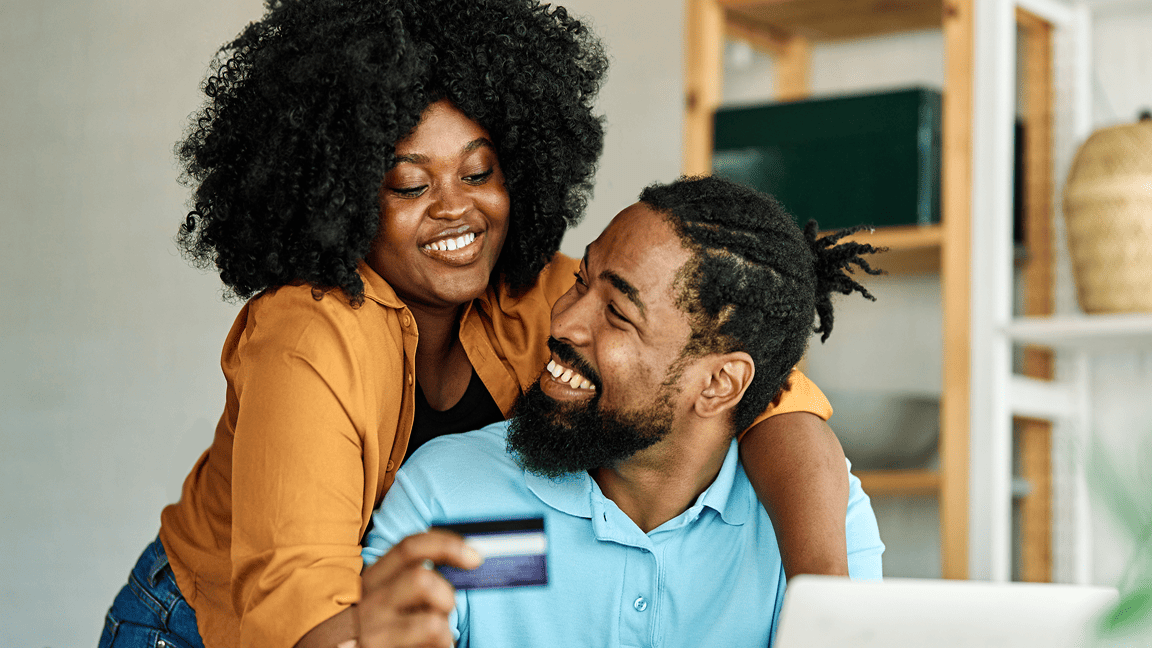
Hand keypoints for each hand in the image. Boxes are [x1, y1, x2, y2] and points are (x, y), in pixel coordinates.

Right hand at [358, 530, 482, 647]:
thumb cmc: (375, 629)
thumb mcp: (382, 597)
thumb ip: (407, 580)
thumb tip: (460, 559)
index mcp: (372, 580)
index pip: (409, 547)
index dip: (447, 545)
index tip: (475, 557)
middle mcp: (369, 603)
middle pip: (422, 580)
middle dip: (446, 596)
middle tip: (443, 613)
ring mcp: (373, 633)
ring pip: (433, 623)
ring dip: (444, 632)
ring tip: (435, 640)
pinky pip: (432, 647)